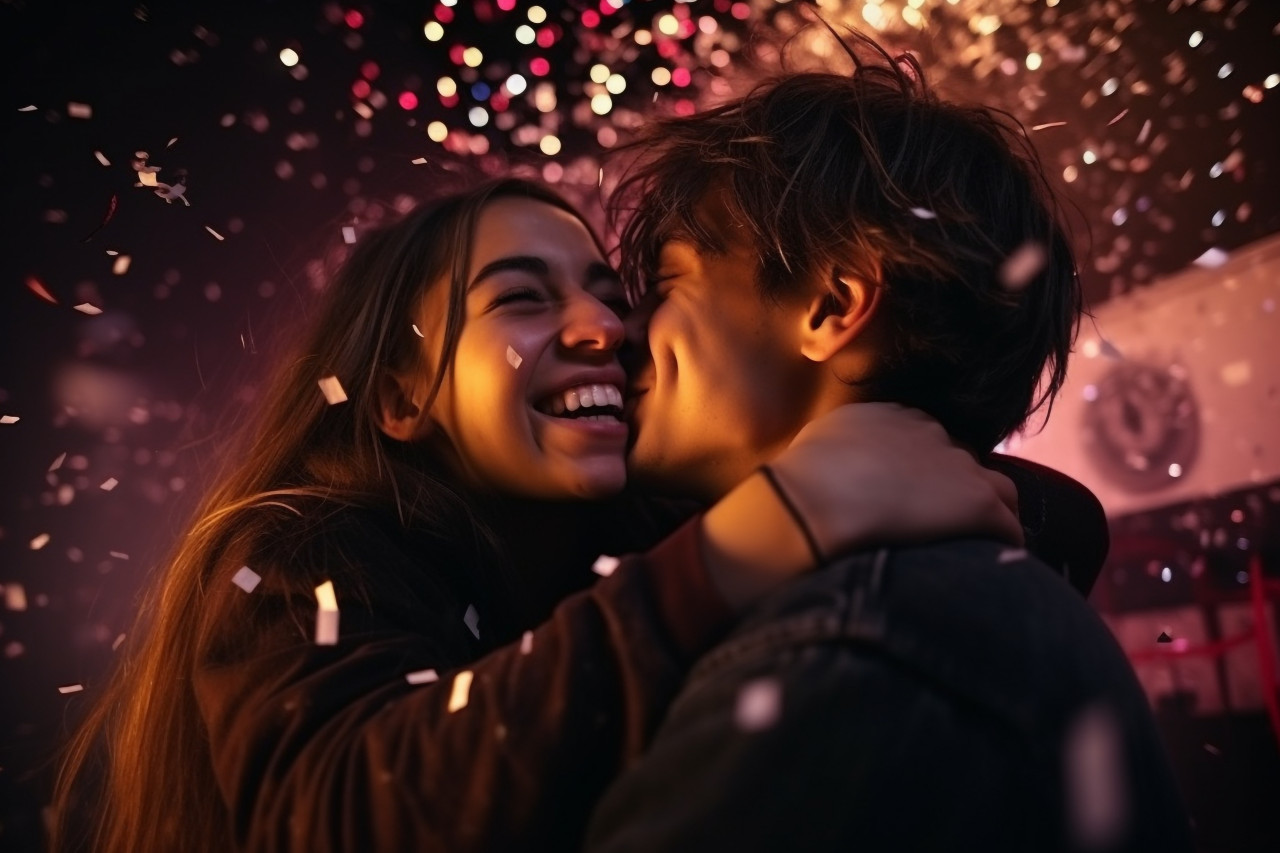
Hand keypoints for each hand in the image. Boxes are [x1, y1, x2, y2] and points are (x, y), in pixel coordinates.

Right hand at [767, 403, 1022, 559]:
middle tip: (944, 528)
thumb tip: (835, 470)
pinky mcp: (978, 503)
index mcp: (890, 417)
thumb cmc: (797, 486)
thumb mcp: (814, 448)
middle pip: (964, 462)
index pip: (926, 441)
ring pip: (1000, 491)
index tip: (916, 500)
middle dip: (958, 491)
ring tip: (977, 549)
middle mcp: (930, 433)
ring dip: (991, 517)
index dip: (925, 474)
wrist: (810, 505)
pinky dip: (1002, 546)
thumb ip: (838, 452)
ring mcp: (959, 466)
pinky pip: (1008, 528)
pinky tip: (990, 570)